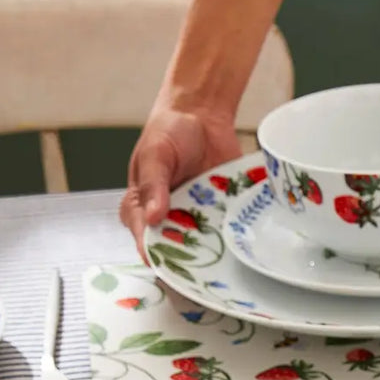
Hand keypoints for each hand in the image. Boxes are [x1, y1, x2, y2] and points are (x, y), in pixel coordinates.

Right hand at [119, 102, 242, 254]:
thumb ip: (153, 184)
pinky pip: (223, 232)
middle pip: (173, 248)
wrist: (204, 115)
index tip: (161, 261)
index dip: (151, 250)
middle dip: (184, 259)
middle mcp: (168, 216)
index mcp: (142, 205)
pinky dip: (230, 237)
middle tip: (196, 264)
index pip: (143, 235)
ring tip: (218, 257)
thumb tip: (152, 216)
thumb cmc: (170, 131)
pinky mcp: (218, 213)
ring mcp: (194, 217)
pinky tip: (236, 244)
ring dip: (210, 253)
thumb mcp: (155, 154)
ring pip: (200, 246)